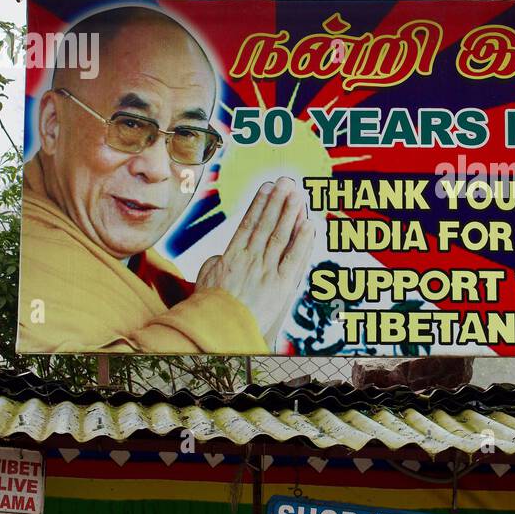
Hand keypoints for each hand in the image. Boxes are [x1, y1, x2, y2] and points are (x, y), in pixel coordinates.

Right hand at [196, 177, 315, 348]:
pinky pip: (294, 258)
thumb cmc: (208, 310)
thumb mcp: (205, 280)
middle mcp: (250, 259)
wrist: (216, 330)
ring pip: (281, 236)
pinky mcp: (279, 286)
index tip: (266, 188)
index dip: (259, 204)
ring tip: (297, 195)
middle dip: (277, 201)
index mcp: (231, 256)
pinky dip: (303, 241)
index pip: (248, 223)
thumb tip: (221, 256)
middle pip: (266, 224)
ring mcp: (266, 271)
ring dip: (290, 213)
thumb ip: (215, 264)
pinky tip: (309, 225)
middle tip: (286, 183)